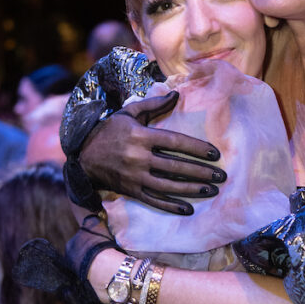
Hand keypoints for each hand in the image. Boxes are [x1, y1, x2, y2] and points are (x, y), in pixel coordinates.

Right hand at [80, 93, 225, 214]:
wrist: (83, 156)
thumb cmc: (110, 131)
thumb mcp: (129, 113)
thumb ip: (154, 105)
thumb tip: (177, 94)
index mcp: (141, 136)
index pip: (176, 142)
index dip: (197, 148)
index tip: (215, 154)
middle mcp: (139, 158)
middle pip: (176, 166)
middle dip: (201, 172)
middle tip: (221, 176)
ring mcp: (135, 177)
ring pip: (169, 185)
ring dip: (192, 190)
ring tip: (212, 191)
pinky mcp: (131, 191)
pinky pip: (154, 201)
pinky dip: (171, 206)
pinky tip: (188, 209)